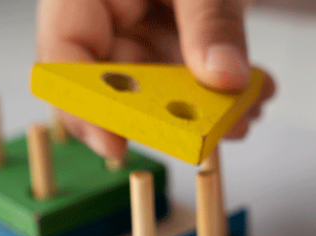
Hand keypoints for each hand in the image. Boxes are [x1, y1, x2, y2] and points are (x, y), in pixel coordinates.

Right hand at [37, 0, 274, 161]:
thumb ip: (212, 20)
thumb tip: (224, 77)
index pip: (62, 52)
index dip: (83, 105)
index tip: (117, 142)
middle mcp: (104, 12)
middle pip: (117, 81)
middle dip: (171, 113)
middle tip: (215, 131)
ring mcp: (136, 25)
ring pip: (159, 87)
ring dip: (206, 107)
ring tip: (247, 108)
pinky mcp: (167, 35)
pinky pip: (186, 75)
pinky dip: (221, 88)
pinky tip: (253, 91)